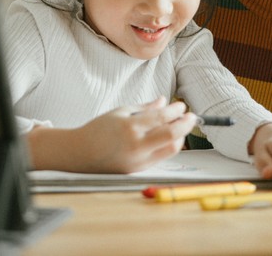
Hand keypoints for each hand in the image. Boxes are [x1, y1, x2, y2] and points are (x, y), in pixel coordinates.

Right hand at [26, 97, 196, 172]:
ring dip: (179, 136)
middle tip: (191, 116)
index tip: (181, 105)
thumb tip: (164, 100)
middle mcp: (135, 146)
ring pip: (170, 149)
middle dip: (186, 125)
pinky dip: (168, 145)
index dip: (176, 110)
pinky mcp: (138, 170)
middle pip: (172, 136)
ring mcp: (138, 161)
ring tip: (180, 126)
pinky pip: (160, 157)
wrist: (80, 153)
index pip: (162, 118)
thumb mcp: (121, 112)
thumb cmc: (98, 129)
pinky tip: (169, 137)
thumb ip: (145, 108)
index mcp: (129, 128)